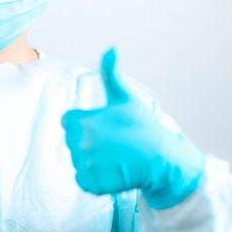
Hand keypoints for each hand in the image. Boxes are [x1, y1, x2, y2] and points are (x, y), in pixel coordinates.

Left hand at [61, 48, 203, 208]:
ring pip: (80, 161)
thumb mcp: (124, 97)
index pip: (69, 123)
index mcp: (79, 121)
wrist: (162, 159)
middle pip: (74, 143)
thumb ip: (111, 73)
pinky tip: (114, 171)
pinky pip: (85, 180)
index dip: (87, 124)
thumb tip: (111, 48)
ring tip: (116, 157)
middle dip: (90, 142)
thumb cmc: (143, 126)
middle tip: (114, 143)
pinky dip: (96, 179)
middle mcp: (78, 143)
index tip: (107, 128)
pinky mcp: (90, 184)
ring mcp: (84, 164)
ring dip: (94, 161)